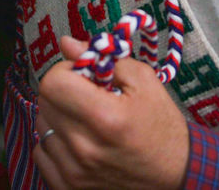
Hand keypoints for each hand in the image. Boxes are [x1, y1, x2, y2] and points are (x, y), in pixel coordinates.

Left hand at [34, 36, 187, 189]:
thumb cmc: (161, 125)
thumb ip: (103, 57)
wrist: (176, 173)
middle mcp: (84, 148)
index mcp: (104, 118)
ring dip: (58, 115)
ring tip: (85, 119)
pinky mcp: (68, 187)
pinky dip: (55, 142)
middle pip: (44, 102)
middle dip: (62, 90)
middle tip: (86, 94)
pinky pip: (41, 153)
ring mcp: (74, 172)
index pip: (53, 83)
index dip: (66, 71)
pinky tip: (78, 140)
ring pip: (42, 125)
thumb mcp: (143, 81)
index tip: (82, 74)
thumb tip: (66, 43)